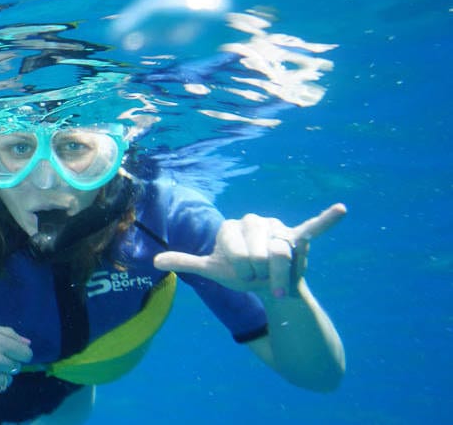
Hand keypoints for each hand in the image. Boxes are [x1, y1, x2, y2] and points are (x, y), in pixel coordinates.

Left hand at [154, 204, 345, 297]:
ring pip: (282, 254)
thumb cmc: (239, 274)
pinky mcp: (300, 238)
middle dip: (260, 274)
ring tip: (277, 278)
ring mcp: (278, 229)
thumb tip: (154, 261)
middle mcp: (255, 221)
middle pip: (260, 254)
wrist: (267, 285)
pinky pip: (314, 227)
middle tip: (259, 276)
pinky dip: (327, 220)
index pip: (237, 253)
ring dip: (280, 275)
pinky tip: (341, 210)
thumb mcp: (212, 270)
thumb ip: (186, 262)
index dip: (240, 272)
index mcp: (232, 227)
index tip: (241, 275)